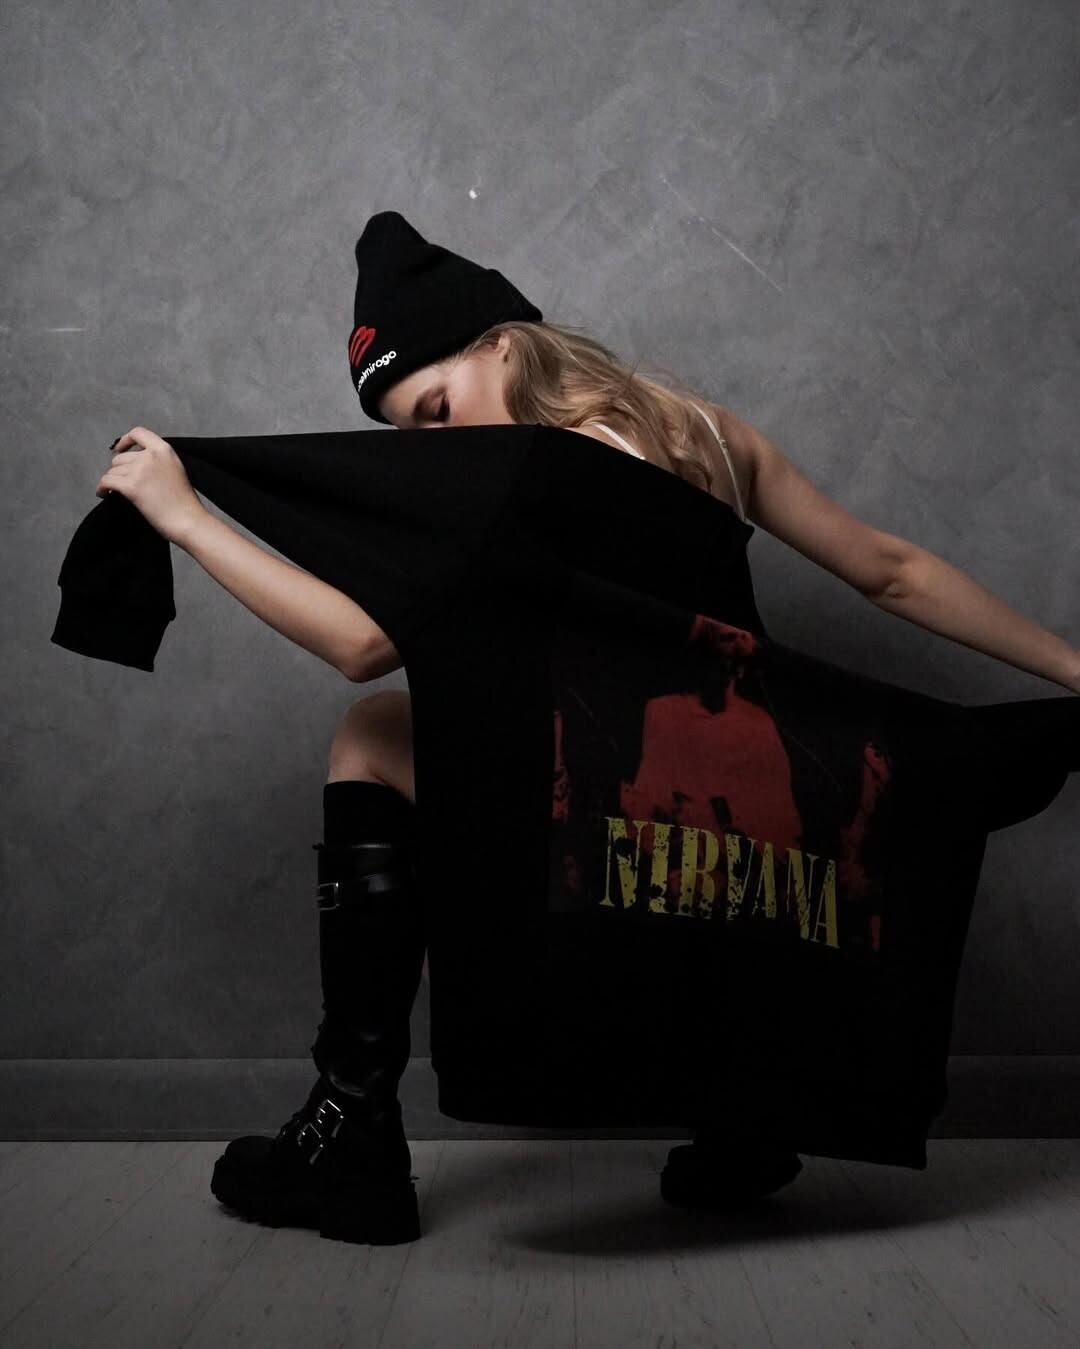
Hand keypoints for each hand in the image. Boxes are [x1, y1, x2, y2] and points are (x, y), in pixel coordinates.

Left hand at [96, 425, 204, 544]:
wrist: (189, 520)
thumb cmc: (185, 503)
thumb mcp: (176, 470)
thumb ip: (158, 461)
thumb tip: (133, 464)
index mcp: (164, 450)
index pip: (138, 433)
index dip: (125, 440)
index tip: (119, 449)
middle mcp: (150, 456)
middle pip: (120, 458)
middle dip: (120, 471)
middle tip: (125, 484)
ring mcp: (140, 470)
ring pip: (112, 471)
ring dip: (113, 482)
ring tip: (117, 493)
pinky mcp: (131, 486)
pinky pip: (106, 481)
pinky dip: (101, 488)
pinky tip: (103, 494)